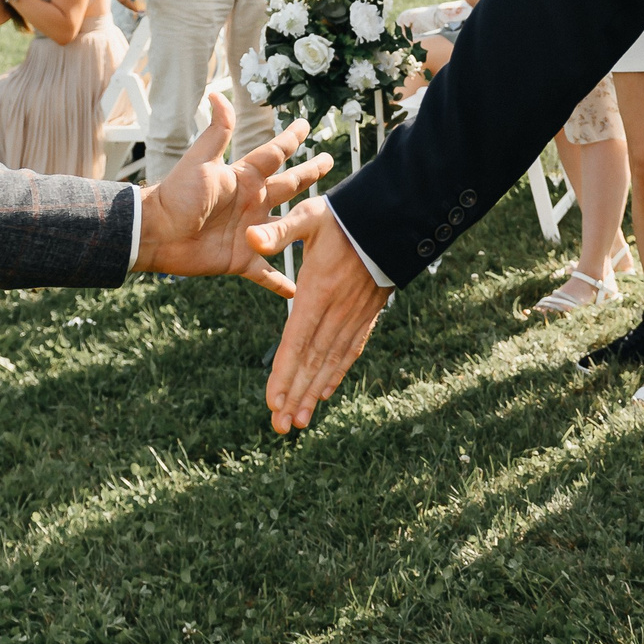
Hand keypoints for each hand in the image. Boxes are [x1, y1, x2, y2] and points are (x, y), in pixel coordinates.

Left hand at [136, 93, 331, 286]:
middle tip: (328, 162)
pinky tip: (299, 290)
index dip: (290, 139)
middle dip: (309, 174)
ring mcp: (251, 231)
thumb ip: (217, 132)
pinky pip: (267, 272)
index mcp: (244, 178)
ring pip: (287, 229)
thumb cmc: (176, 195)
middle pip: (289, 186)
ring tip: (328, 224)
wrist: (157, 233)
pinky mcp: (243, 258)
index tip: (305, 125)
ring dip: (305, 227)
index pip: (274, 155)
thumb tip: (218, 95)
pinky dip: (281, 282)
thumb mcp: (200, 162)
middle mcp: (252, 203)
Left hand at [263, 201, 393, 431]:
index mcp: (318, 290)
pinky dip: (337, 373)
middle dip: (296, 395)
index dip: (284, 373)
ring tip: (300, 422)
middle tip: (282, 427)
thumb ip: (280, 232)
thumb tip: (249, 237)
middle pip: (313, 360)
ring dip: (314, 393)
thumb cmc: (346, 215)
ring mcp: (354, 315)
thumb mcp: (310, 217)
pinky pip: (351, 350)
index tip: (272, 402)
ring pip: (331, 362)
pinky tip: (325, 391)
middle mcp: (337, 310)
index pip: (296, 340)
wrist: (395, 218)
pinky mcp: (367, 314)